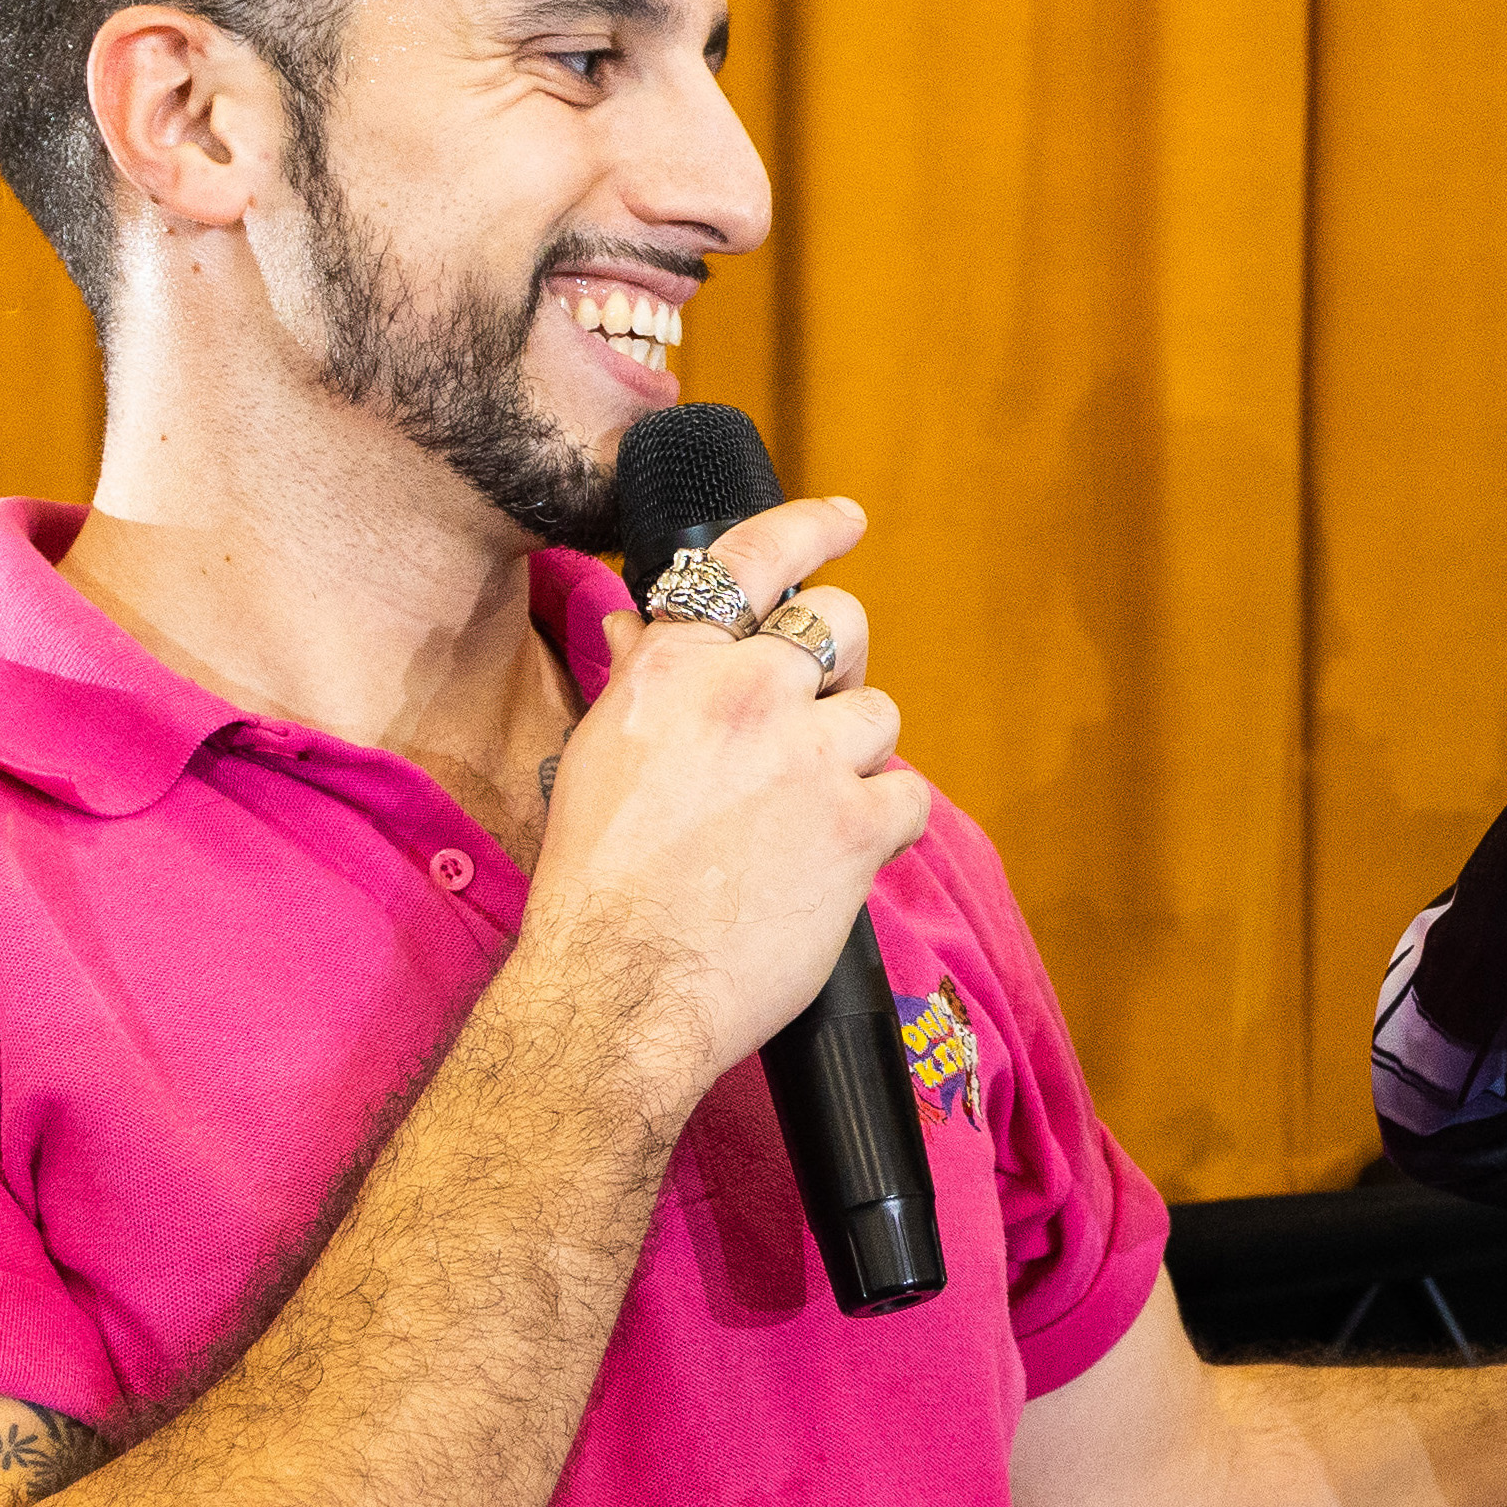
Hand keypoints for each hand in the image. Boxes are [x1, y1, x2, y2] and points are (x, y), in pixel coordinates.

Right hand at [527, 496, 932, 1123]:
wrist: (622, 985)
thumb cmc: (596, 885)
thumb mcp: (598, 756)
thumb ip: (641, 680)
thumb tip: (644, 623)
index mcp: (675, 667)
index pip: (753, 558)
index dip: (812, 527)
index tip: (847, 520)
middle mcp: (747, 691)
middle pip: (840, 625)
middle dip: (838, 661)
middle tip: (817, 712)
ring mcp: (809, 754)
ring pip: (878, 714)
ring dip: (854, 756)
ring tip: (805, 813)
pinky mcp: (858, 825)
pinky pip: (909, 795)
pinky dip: (886, 824)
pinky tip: (841, 856)